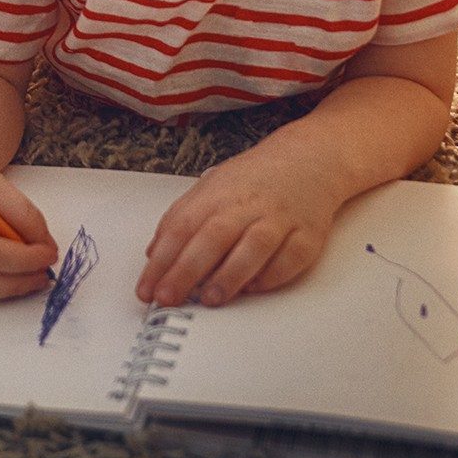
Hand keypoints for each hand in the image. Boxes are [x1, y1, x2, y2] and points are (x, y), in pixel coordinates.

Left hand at [138, 141, 343, 308]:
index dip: (162, 260)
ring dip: (230, 275)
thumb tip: (154, 254)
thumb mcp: (211, 187)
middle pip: (214, 236)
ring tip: (210, 299)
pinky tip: (253, 289)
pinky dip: (272, 276)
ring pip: (254, 247)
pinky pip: (291, 258)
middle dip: (187, 270)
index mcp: (219, 193)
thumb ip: (182, 218)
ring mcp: (280, 218)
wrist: (309, 159)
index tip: (147, 288)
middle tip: (167, 298)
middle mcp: (249, 204)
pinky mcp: (308, 235)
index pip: (182, 226)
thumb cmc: (255, 179)